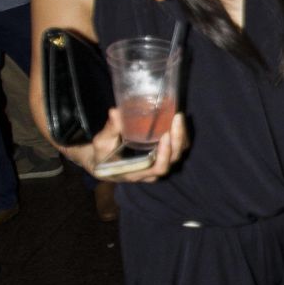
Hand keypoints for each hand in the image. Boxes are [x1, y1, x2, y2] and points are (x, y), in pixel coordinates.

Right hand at [60, 108, 187, 180]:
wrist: (102, 161)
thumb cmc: (101, 154)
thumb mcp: (102, 143)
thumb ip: (109, 130)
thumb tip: (115, 112)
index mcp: (138, 173)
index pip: (159, 168)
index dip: (165, 154)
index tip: (166, 135)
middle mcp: (151, 171)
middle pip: (173, 159)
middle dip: (178, 139)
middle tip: (176, 119)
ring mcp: (157, 163)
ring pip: (178, 153)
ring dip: (181, 136)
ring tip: (178, 118)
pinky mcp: (161, 155)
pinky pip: (177, 148)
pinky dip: (180, 135)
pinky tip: (177, 120)